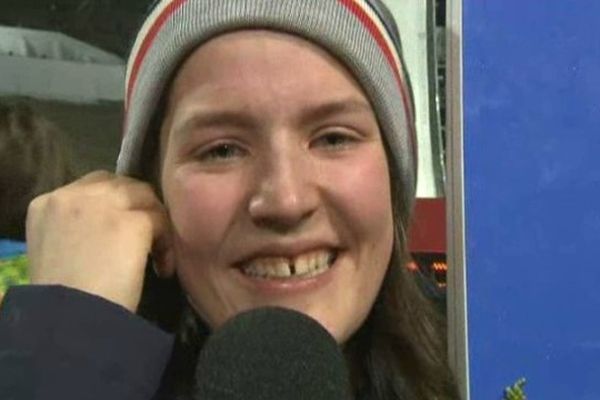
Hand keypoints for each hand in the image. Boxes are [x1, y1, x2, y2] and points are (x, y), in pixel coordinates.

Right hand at [26, 171, 173, 311]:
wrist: (68, 321)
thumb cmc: (60, 301)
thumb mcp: (56, 253)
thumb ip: (75, 230)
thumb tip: (107, 229)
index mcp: (47, 204)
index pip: (92, 186)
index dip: (114, 206)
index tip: (123, 233)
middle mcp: (72, 196)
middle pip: (121, 185)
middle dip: (138, 209)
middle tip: (146, 240)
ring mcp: (103, 204)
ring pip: (144, 198)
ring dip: (155, 224)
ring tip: (156, 256)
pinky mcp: (131, 221)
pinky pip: (159, 220)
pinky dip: (165, 245)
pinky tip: (161, 270)